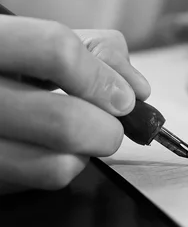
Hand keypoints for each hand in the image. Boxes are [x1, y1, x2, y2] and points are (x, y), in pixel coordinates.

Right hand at [0, 19, 149, 191]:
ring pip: (57, 165)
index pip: (56, 51)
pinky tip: (48, 150)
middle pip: (65, 120)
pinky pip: (39, 185)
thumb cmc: (9, 65)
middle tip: (112, 126)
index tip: (123, 97)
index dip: (101, 77)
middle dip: (108, 129)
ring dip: (86, 155)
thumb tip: (136, 89)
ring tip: (78, 139)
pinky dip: (60, 170)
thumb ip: (95, 51)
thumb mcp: (42, 40)